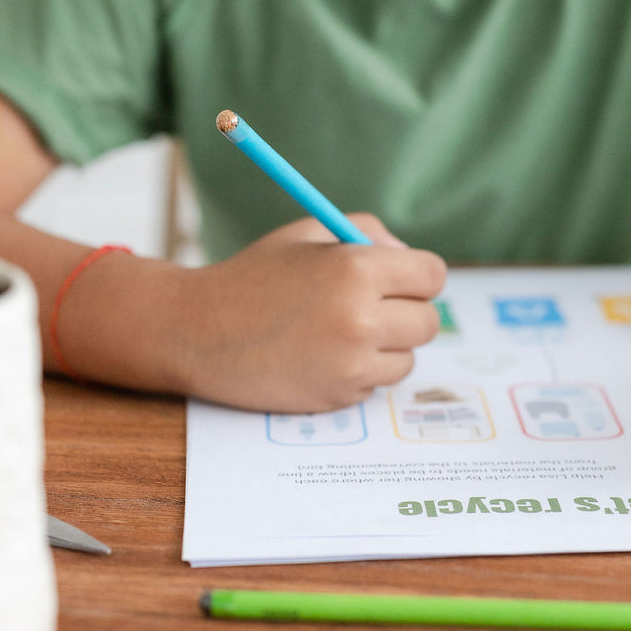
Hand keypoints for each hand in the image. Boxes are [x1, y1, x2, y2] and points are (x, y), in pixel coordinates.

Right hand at [175, 214, 446, 410]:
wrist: (198, 332)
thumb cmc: (254, 277)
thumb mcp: (307, 234)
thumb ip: (366, 234)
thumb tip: (409, 255)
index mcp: (357, 269)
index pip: (432, 275)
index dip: (419, 277)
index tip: (404, 282)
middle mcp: (361, 320)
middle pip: (428, 322)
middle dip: (408, 313)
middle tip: (376, 309)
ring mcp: (351, 365)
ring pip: (407, 358)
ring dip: (387, 347)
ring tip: (341, 333)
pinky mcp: (339, 397)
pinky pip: (376, 384)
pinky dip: (360, 372)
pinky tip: (321, 357)